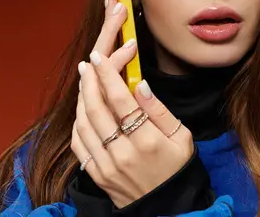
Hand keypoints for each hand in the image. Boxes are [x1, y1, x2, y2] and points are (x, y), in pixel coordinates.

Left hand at [70, 0, 193, 207]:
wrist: (166, 207)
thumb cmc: (177, 167)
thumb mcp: (181, 137)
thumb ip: (160, 111)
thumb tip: (141, 85)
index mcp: (148, 141)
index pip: (121, 100)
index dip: (107, 75)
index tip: (99, 58)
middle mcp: (123, 152)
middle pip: (97, 109)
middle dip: (90, 82)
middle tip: (88, 64)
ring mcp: (106, 165)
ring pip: (84, 124)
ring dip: (81, 99)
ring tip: (85, 80)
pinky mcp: (96, 174)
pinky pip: (80, 143)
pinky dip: (78, 122)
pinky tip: (83, 108)